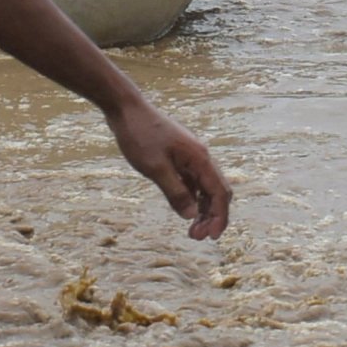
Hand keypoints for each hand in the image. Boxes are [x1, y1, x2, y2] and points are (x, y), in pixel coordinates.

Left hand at [107, 99, 231, 241]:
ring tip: (191, 229)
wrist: (126, 109)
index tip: (211, 237)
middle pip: (217, 192)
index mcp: (200, 159)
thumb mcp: (155, 168)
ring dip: (202, 209)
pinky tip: (183, 209)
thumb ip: (175, 192)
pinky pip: (192, 181)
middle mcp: (200, 157)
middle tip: (197, 237)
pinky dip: (192, 197)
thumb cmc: (140, 135)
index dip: (219, 217)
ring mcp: (190, 157)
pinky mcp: (179, 157)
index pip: (219, 193)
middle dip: (212, 216)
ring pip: (205, 188)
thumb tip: (191, 215)